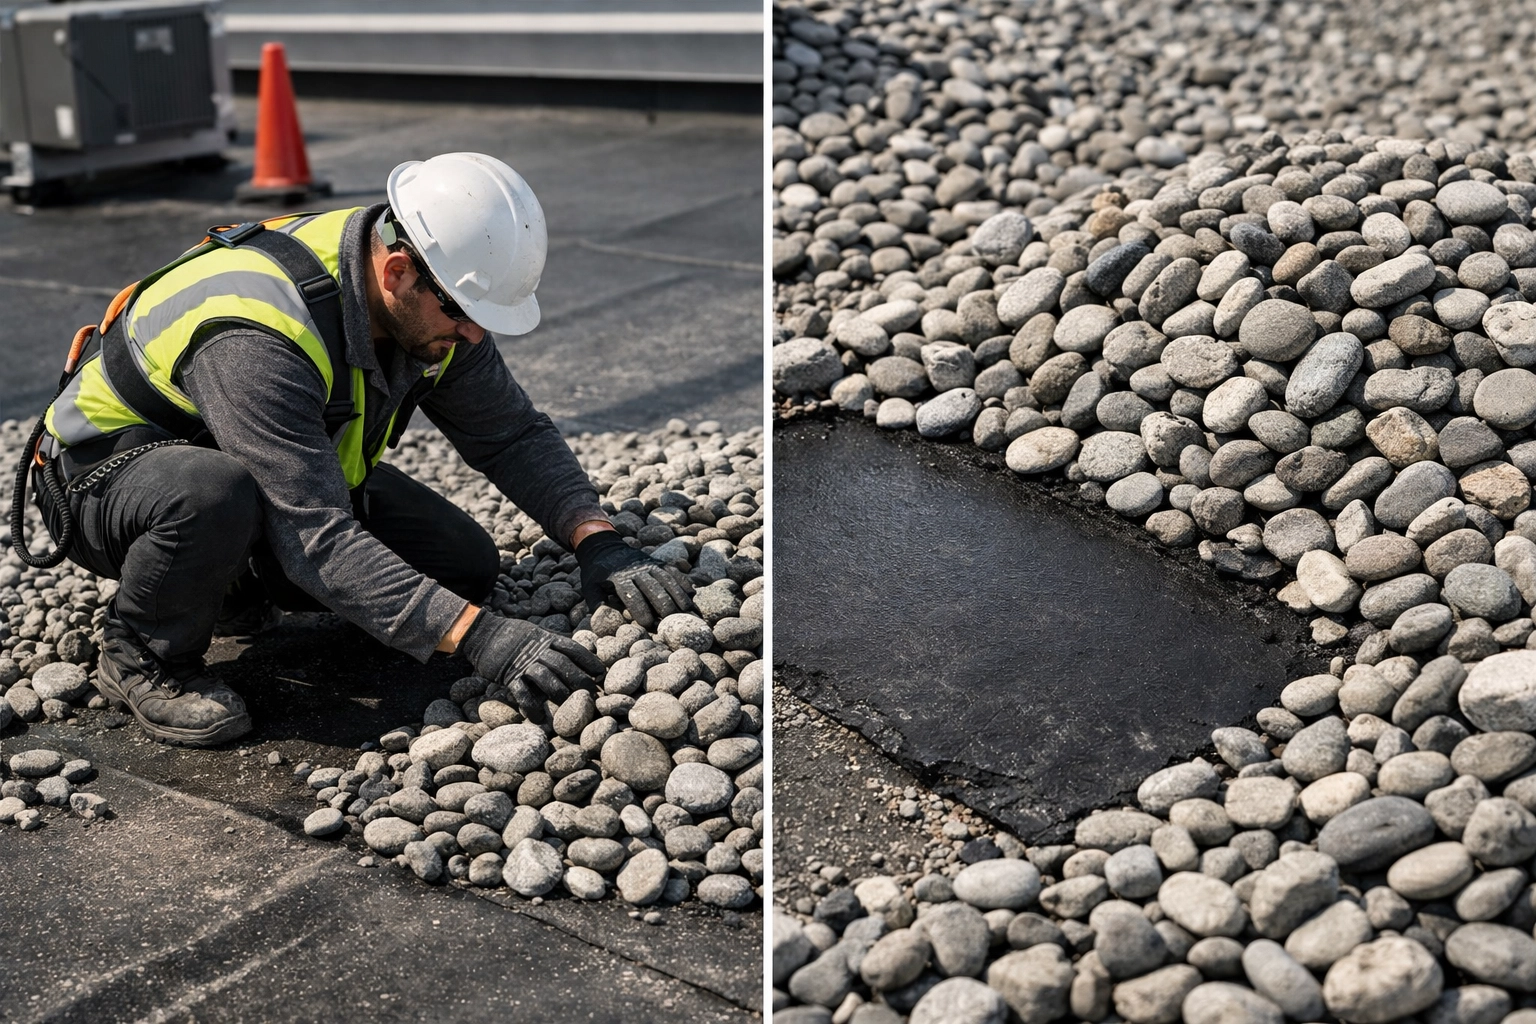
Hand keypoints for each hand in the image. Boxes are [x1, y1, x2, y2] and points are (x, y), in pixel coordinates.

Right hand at [457, 610, 602, 721]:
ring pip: (546, 677)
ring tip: (569, 706)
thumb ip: (551, 644)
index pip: (572, 648)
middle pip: (563, 664)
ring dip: (559, 692)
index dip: (588, 659)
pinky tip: (538, 719)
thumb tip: (572, 654)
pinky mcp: (508, 675)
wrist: (481, 634)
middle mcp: (537, 650)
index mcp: (546, 639)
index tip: (600, 671)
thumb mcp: (535, 633)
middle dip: (579, 679)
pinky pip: (521, 692)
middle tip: (592, 693)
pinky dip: (530, 706)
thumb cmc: (511, 635)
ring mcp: (523, 663)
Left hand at [575, 529, 693, 629]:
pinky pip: (673, 571)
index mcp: (620, 578)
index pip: (632, 595)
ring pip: (667, 579)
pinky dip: (683, 581)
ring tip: (688, 610)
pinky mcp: (658, 562)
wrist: (604, 547)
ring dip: (678, 594)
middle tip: (672, 620)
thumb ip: (596, 602)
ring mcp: (650, 564)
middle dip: (664, 604)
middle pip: (654, 587)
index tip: (648, 624)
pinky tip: (692, 593)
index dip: (641, 609)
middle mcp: (637, 570)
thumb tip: (603, 619)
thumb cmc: (597, 573)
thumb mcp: (590, 586)